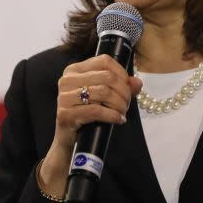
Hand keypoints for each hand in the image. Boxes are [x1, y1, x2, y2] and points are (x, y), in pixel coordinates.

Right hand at [38, 54, 142, 196]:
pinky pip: (96, 111)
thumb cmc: (87, 115)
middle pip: (107, 77)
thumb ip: (122, 87)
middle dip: (124, 92)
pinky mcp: (65, 114)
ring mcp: (64, 97)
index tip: (128, 88)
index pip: (104, 61)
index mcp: (75, 70)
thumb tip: (137, 83)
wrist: (68, 141)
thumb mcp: (104, 97)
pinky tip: (119, 120)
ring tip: (122, 113)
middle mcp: (67, 80)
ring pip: (104, 92)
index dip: (122, 73)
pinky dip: (112, 115)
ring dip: (120, 104)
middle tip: (126, 105)